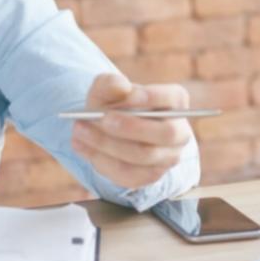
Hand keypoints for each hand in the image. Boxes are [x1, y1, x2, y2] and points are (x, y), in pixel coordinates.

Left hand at [71, 73, 193, 188]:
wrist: (107, 131)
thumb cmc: (111, 105)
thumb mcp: (105, 89)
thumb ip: (110, 84)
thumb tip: (121, 88)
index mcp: (175, 102)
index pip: (174, 98)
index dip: (153, 97)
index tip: (129, 95)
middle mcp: (178, 132)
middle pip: (166, 133)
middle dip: (132, 126)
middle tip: (102, 119)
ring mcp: (167, 157)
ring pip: (143, 155)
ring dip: (108, 143)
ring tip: (80, 130)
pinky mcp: (149, 176)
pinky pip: (128, 173)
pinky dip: (102, 160)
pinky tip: (82, 146)